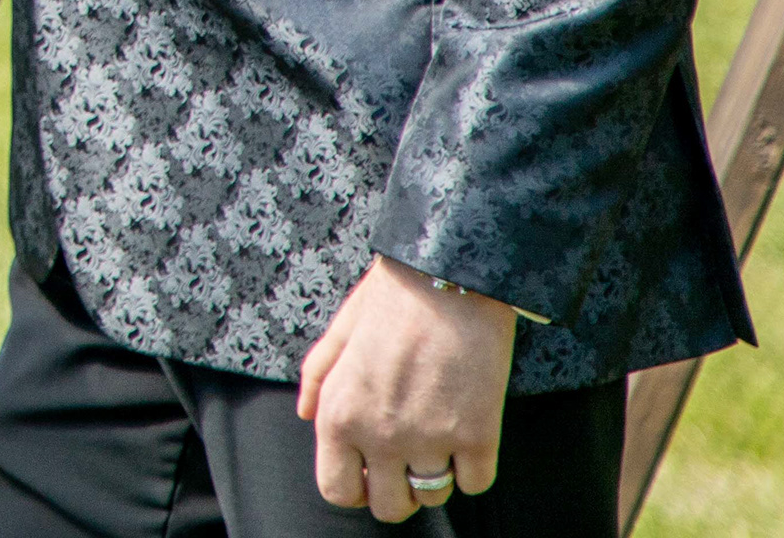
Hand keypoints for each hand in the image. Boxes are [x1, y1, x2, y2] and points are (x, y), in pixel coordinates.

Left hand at [295, 256, 515, 521]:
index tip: (371, 470)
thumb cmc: (391, 298)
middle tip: (408, 458)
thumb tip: (306, 414)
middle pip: (389, 507)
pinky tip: (469, 435)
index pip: (337, 490)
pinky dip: (474, 467)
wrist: (449, 275)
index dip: (355, 486)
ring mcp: (429, 440)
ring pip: (433, 497)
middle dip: (398, 488)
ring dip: (437, 476)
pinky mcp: (476, 436)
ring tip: (439, 438)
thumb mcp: (338, 331)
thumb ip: (317, 377)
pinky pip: (475, 484)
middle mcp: (378, 436)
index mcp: (339, 414)